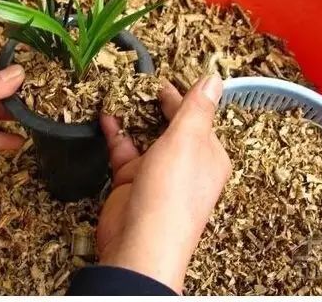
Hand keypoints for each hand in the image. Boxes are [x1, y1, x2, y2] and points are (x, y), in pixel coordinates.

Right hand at [96, 73, 231, 292]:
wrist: (140, 243)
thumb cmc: (172, 191)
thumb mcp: (188, 140)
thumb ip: (197, 107)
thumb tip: (214, 78)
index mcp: (209, 154)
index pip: (197, 117)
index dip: (181, 96)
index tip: (164, 78)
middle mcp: (186, 163)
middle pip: (171, 126)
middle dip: (156, 105)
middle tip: (140, 82)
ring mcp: (158, 172)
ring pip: (145, 136)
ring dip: (133, 116)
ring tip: (120, 91)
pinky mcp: (132, 181)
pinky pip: (125, 150)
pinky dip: (116, 133)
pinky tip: (106, 116)